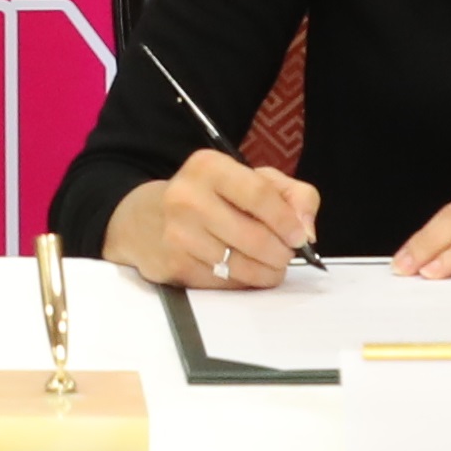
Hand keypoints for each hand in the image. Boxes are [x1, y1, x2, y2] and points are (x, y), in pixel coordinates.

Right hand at [104, 149, 322, 287]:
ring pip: (241, 265)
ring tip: (269, 264)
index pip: (259, 194)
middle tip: (286, 255)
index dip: (287, 220)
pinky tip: (241, 270)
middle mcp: (187, 198)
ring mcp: (177, 234)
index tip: (300, 236)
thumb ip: (290, 194)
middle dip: (281, 253)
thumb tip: (307, 231)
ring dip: (265, 271)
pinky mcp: (174, 266)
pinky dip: (242, 281)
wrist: (143, 219)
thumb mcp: (247, 179)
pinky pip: (223, 283)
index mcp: (208, 167)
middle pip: (254, 237)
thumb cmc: (207, 196)